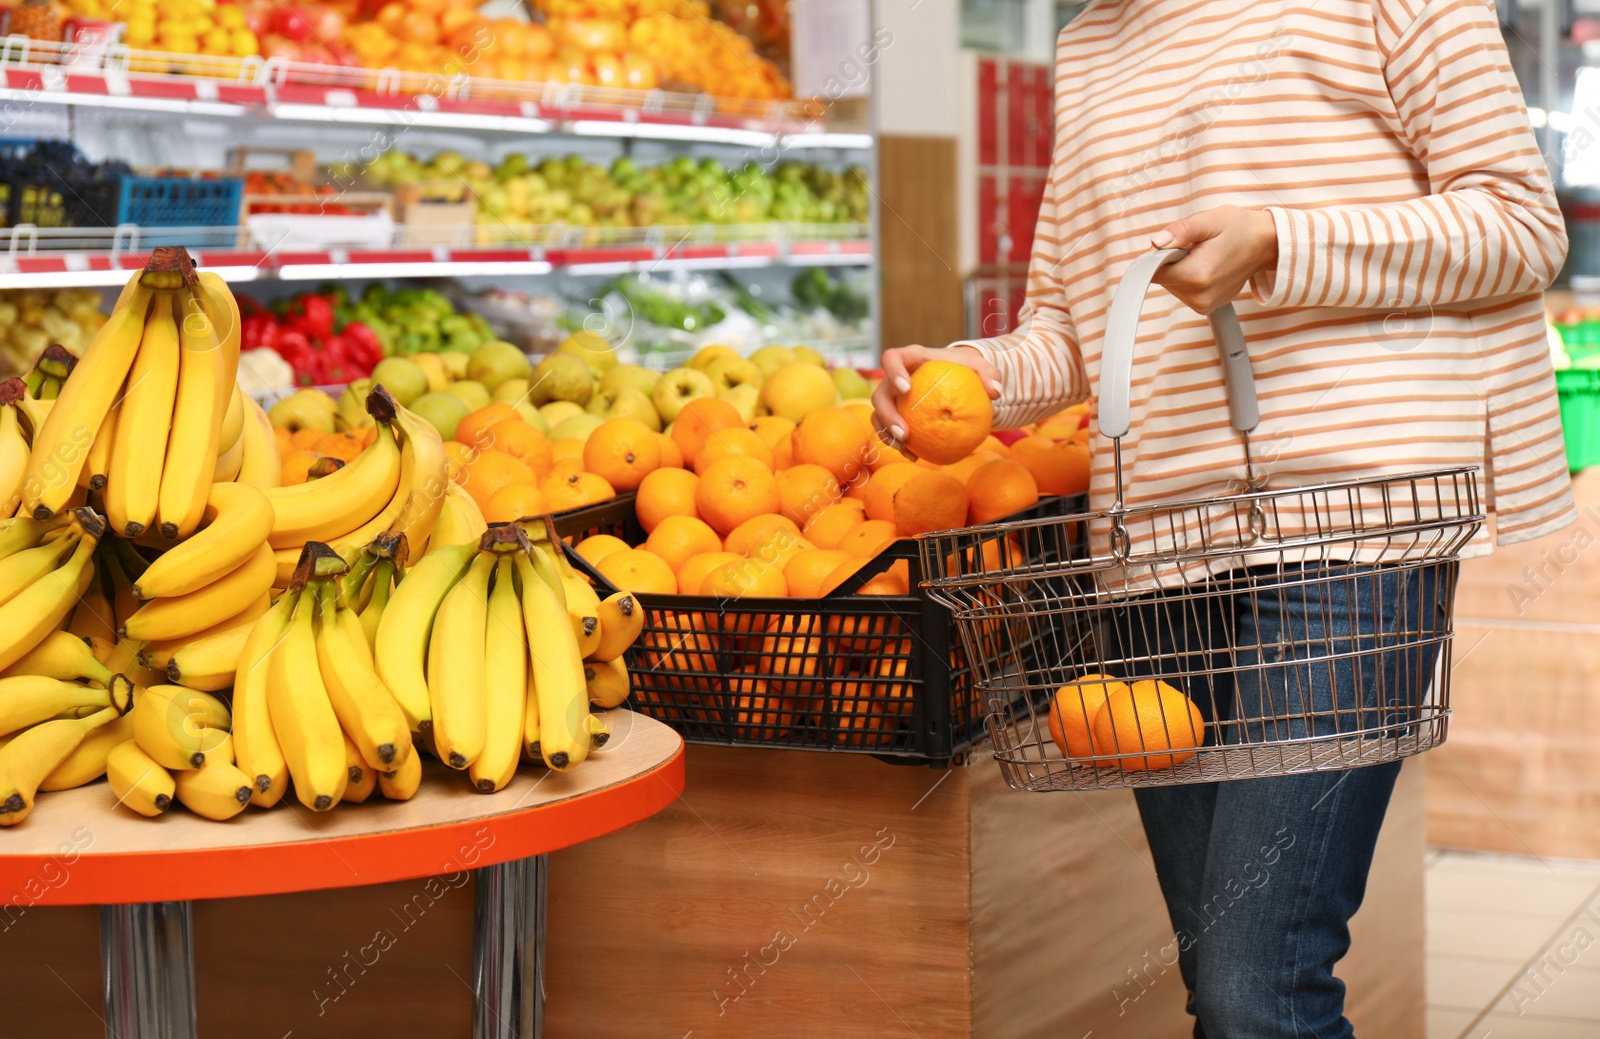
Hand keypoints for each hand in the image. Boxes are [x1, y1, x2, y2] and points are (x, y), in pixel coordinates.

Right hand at [871, 344, 1000, 455]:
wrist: (957, 378)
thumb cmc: (966, 369)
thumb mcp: (980, 367)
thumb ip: (989, 374)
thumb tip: (994, 391)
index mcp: (910, 358)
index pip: (892, 358)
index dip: (893, 372)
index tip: (906, 389)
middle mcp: (895, 378)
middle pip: (879, 394)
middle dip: (887, 415)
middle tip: (905, 433)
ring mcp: (893, 398)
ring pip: (879, 416)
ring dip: (887, 434)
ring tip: (906, 448)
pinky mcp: (896, 415)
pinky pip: (890, 431)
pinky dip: (899, 445)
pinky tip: (915, 457)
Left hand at [1150, 206, 1278, 314]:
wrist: (1264, 244)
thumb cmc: (1239, 229)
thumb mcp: (1210, 220)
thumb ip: (1181, 231)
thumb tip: (1156, 242)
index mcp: (1197, 276)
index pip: (1154, 271)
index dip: (1158, 255)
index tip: (1175, 243)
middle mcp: (1199, 297)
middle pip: (1163, 279)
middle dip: (1172, 260)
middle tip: (1194, 246)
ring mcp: (1204, 305)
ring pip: (1172, 286)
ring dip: (1181, 269)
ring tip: (1203, 255)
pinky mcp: (1206, 307)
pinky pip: (1183, 291)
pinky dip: (1189, 278)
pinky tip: (1207, 266)